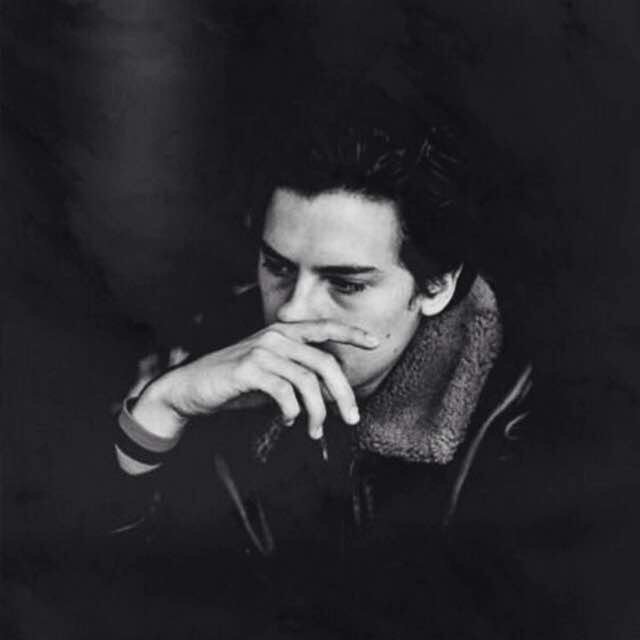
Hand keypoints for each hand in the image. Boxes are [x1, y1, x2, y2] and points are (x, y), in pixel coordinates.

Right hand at [133, 320, 378, 440]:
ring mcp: (262, 350)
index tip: (375, 341)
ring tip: (314, 430)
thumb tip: (332, 396)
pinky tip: (289, 420)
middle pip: (325, 364)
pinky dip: (293, 411)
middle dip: (344, 394)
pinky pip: (285, 392)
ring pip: (308, 382)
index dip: (351, 334)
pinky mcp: (248, 368)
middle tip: (352, 418)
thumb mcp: (272, 377)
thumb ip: (299, 378)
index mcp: (283, 333)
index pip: (324, 328)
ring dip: (318, 412)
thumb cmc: (235, 385)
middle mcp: (275, 336)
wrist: (190, 389)